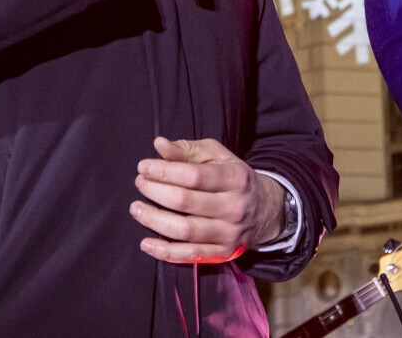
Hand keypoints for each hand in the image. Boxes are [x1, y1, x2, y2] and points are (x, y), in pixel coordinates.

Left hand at [130, 137, 285, 263]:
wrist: (265, 209)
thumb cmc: (233, 177)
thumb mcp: (217, 156)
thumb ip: (188, 149)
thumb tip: (159, 145)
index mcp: (235, 178)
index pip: (193, 175)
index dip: (164, 171)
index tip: (144, 167)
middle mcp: (234, 207)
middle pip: (185, 202)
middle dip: (155, 191)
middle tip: (140, 183)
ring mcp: (229, 233)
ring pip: (184, 230)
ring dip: (154, 220)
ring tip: (136, 209)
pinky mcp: (223, 253)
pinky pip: (190, 256)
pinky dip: (165, 252)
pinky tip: (146, 243)